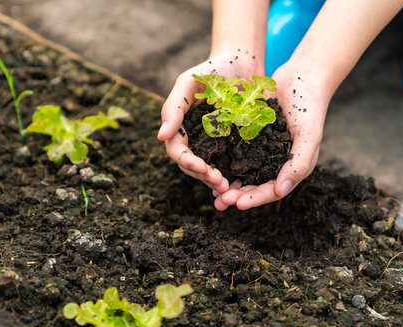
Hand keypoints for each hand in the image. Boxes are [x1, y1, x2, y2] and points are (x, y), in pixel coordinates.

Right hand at [158, 52, 263, 194]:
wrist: (242, 62)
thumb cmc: (211, 70)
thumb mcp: (188, 83)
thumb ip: (173, 108)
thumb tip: (160, 136)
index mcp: (180, 128)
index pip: (177, 151)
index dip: (187, 162)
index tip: (202, 168)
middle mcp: (195, 139)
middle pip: (192, 165)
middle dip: (203, 176)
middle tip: (219, 183)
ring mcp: (214, 143)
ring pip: (209, 169)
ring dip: (215, 181)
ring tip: (228, 188)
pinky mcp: (234, 144)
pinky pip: (230, 164)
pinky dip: (232, 176)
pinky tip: (239, 184)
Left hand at [214, 63, 330, 209]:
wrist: (302, 75)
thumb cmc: (310, 106)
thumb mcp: (309, 135)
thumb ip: (299, 162)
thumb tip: (281, 191)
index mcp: (292, 166)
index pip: (272, 190)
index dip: (255, 198)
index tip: (237, 204)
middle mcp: (276, 162)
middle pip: (254, 185)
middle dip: (237, 195)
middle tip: (219, 201)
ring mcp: (262, 149)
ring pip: (242, 171)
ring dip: (228, 182)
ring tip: (211, 190)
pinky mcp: (250, 135)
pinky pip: (235, 151)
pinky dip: (224, 160)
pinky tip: (209, 164)